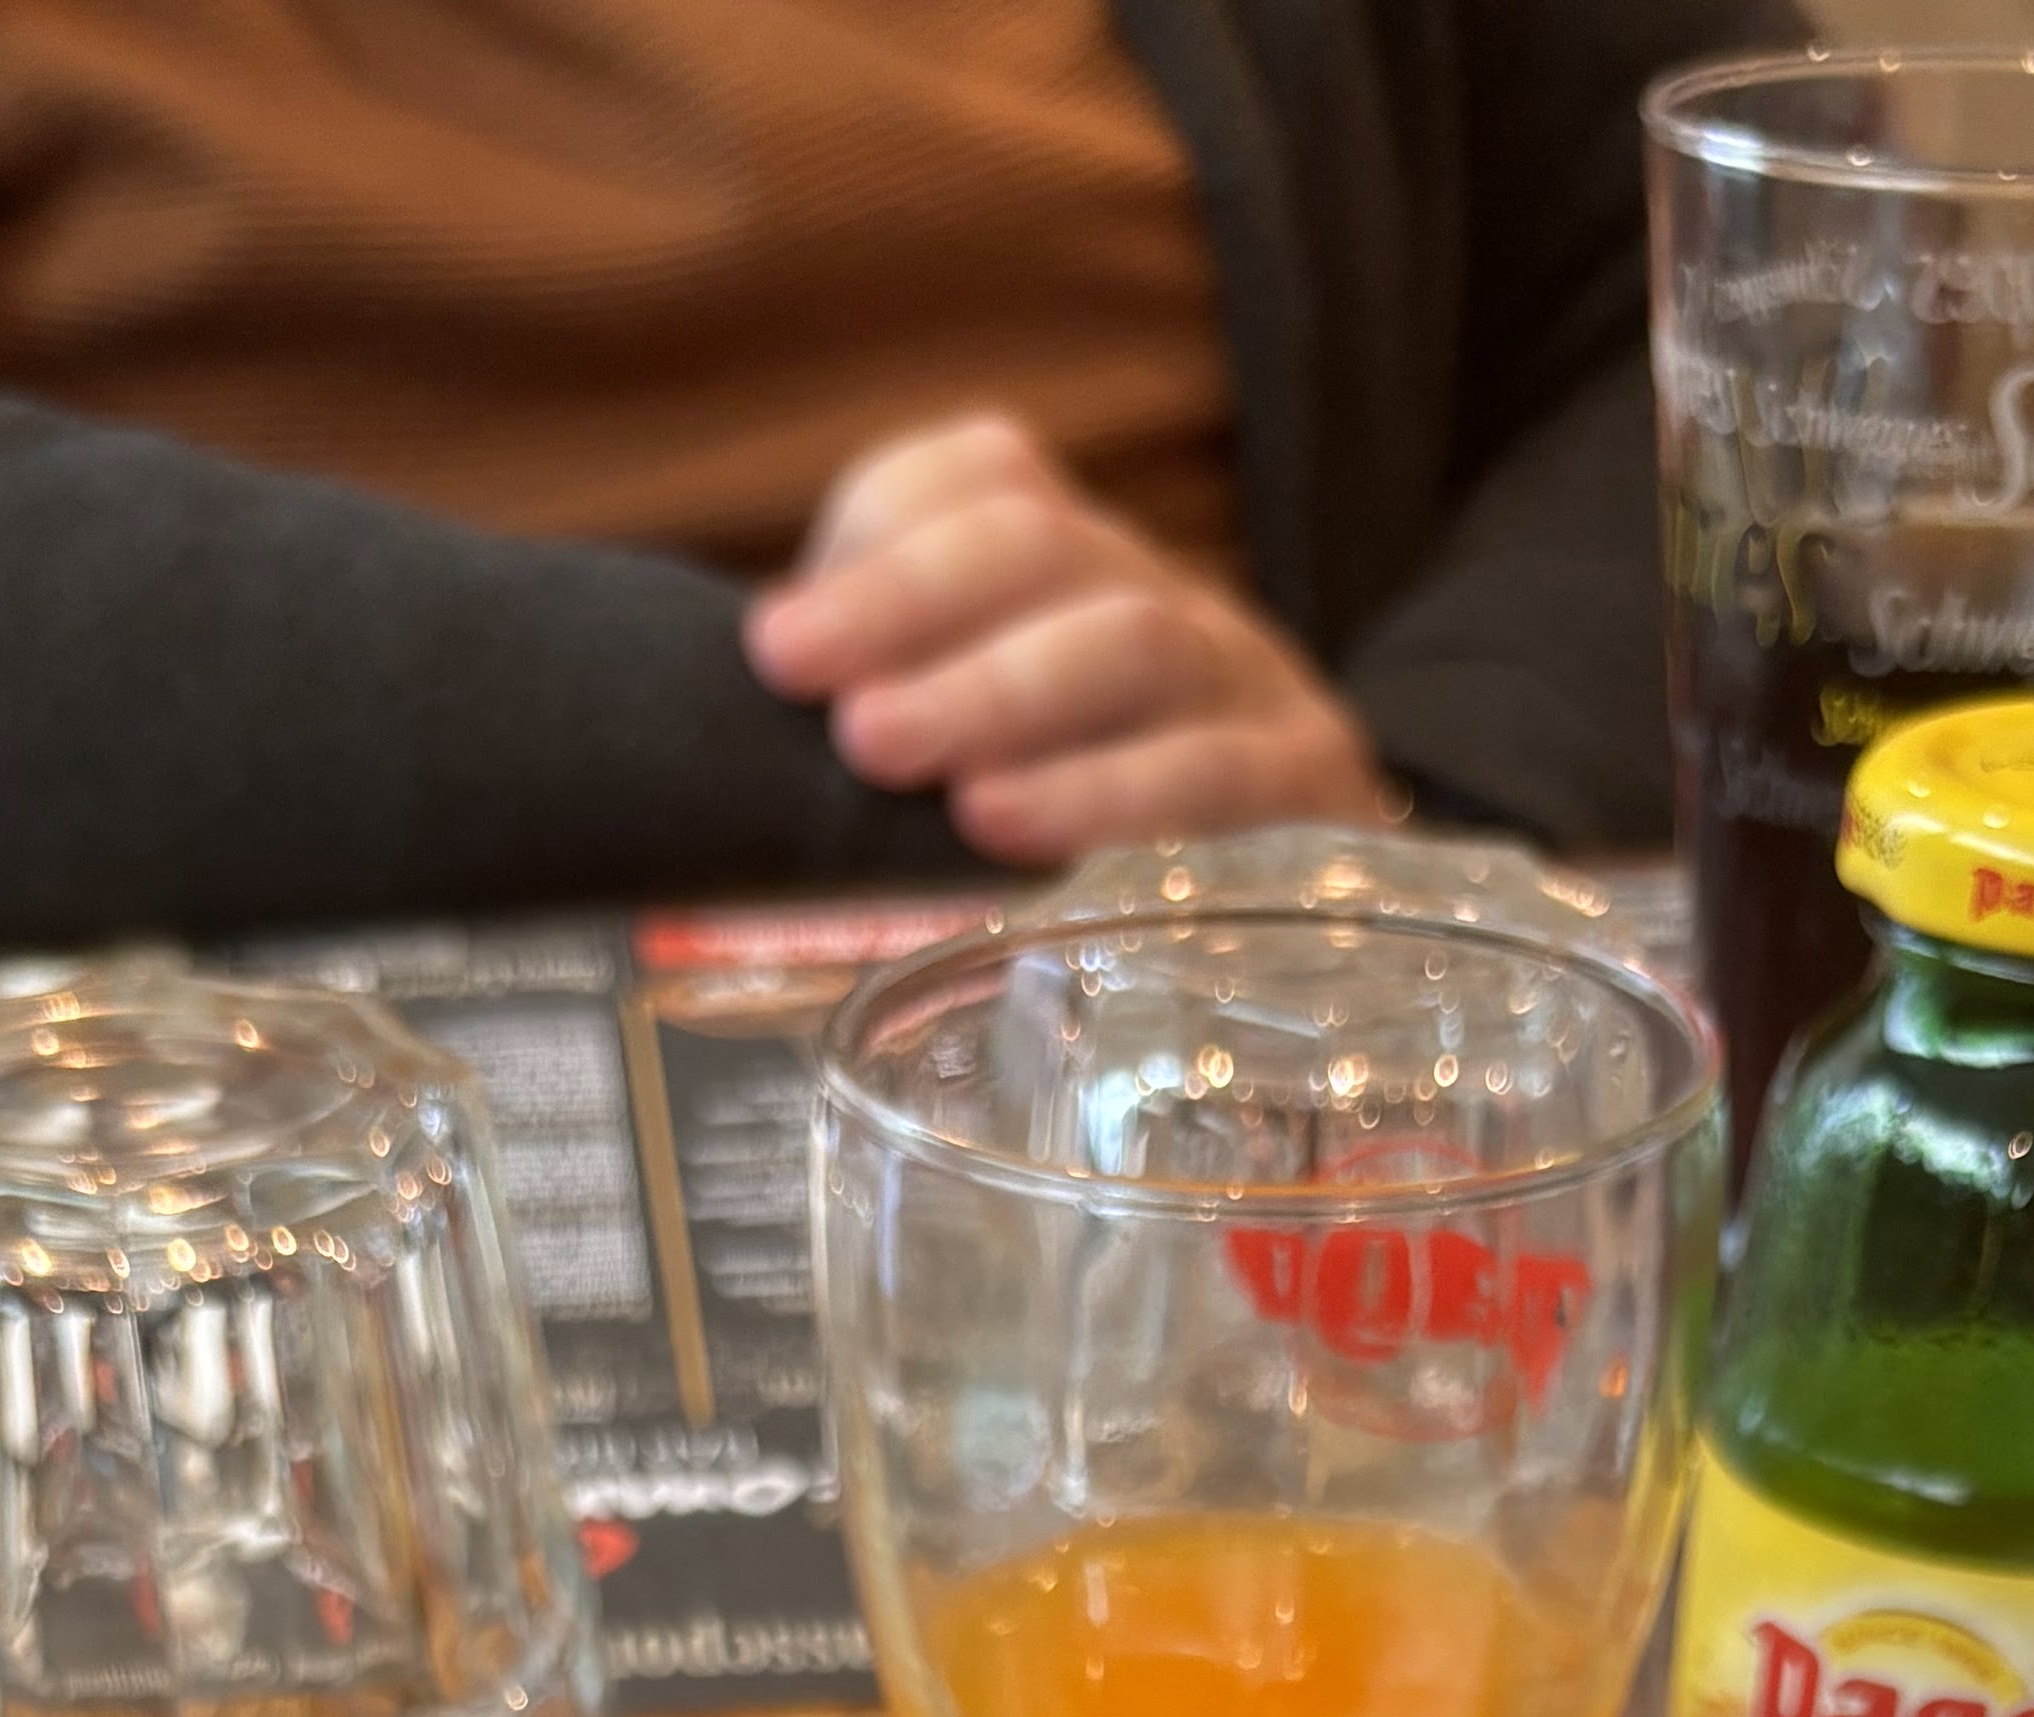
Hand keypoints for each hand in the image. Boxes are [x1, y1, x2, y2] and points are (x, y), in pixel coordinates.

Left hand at [747, 413, 1391, 864]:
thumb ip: (872, 722)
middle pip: (1043, 547)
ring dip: (1007, 697)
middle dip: (920, 617)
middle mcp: (1152, 591)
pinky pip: (1218, 772)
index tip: (780, 649)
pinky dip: (1111, 798)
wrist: (1301, 919)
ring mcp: (1239, 677)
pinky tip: (1018, 838)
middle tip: (837, 720)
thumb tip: (726, 735)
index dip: (882, 543)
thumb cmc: (1094, 841)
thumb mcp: (978, 766)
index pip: (980, 479)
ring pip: (1134, 639)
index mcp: (1065, 566)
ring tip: (912, 772)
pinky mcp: (1308, 783)